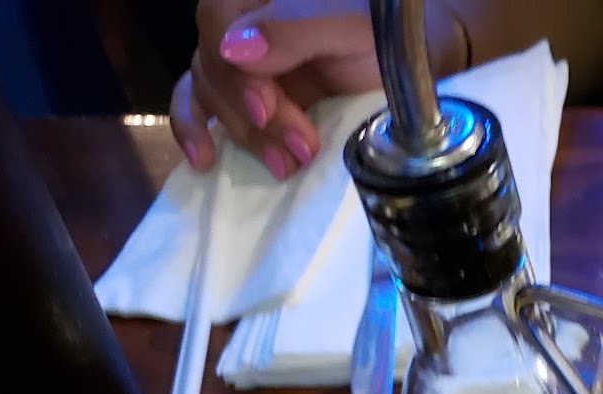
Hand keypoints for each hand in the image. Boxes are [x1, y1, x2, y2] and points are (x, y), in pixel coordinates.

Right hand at [170, 0, 467, 178]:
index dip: (239, 76)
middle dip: (255, 118)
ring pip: (209, 94)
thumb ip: (293, 29)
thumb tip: (233, 50)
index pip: (219, 28)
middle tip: (301, 149)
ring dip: (245, 136)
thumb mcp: (348, 24)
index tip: (264, 110)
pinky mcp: (243, 91)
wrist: (408, 56)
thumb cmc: (382, 32)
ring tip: (287, 165)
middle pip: (214, 69)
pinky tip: (203, 158)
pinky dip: (194, 129)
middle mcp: (237, 19)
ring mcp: (237, 58)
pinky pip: (197, 102)